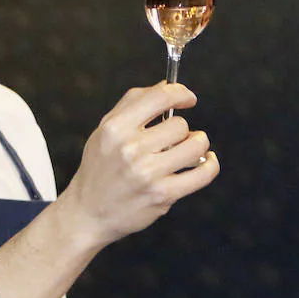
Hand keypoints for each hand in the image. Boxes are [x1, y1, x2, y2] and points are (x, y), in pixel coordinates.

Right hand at [60, 82, 218, 248]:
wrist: (88, 213)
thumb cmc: (99, 168)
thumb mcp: (105, 130)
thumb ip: (133, 103)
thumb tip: (166, 85)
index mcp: (115, 128)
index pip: (159, 97)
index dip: (180, 93)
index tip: (188, 99)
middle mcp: (130, 149)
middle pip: (180, 124)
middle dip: (182, 130)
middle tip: (175, 139)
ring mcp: (147, 173)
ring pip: (195, 146)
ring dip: (197, 145)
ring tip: (189, 150)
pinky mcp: (162, 195)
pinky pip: (202, 173)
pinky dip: (210, 165)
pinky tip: (206, 162)